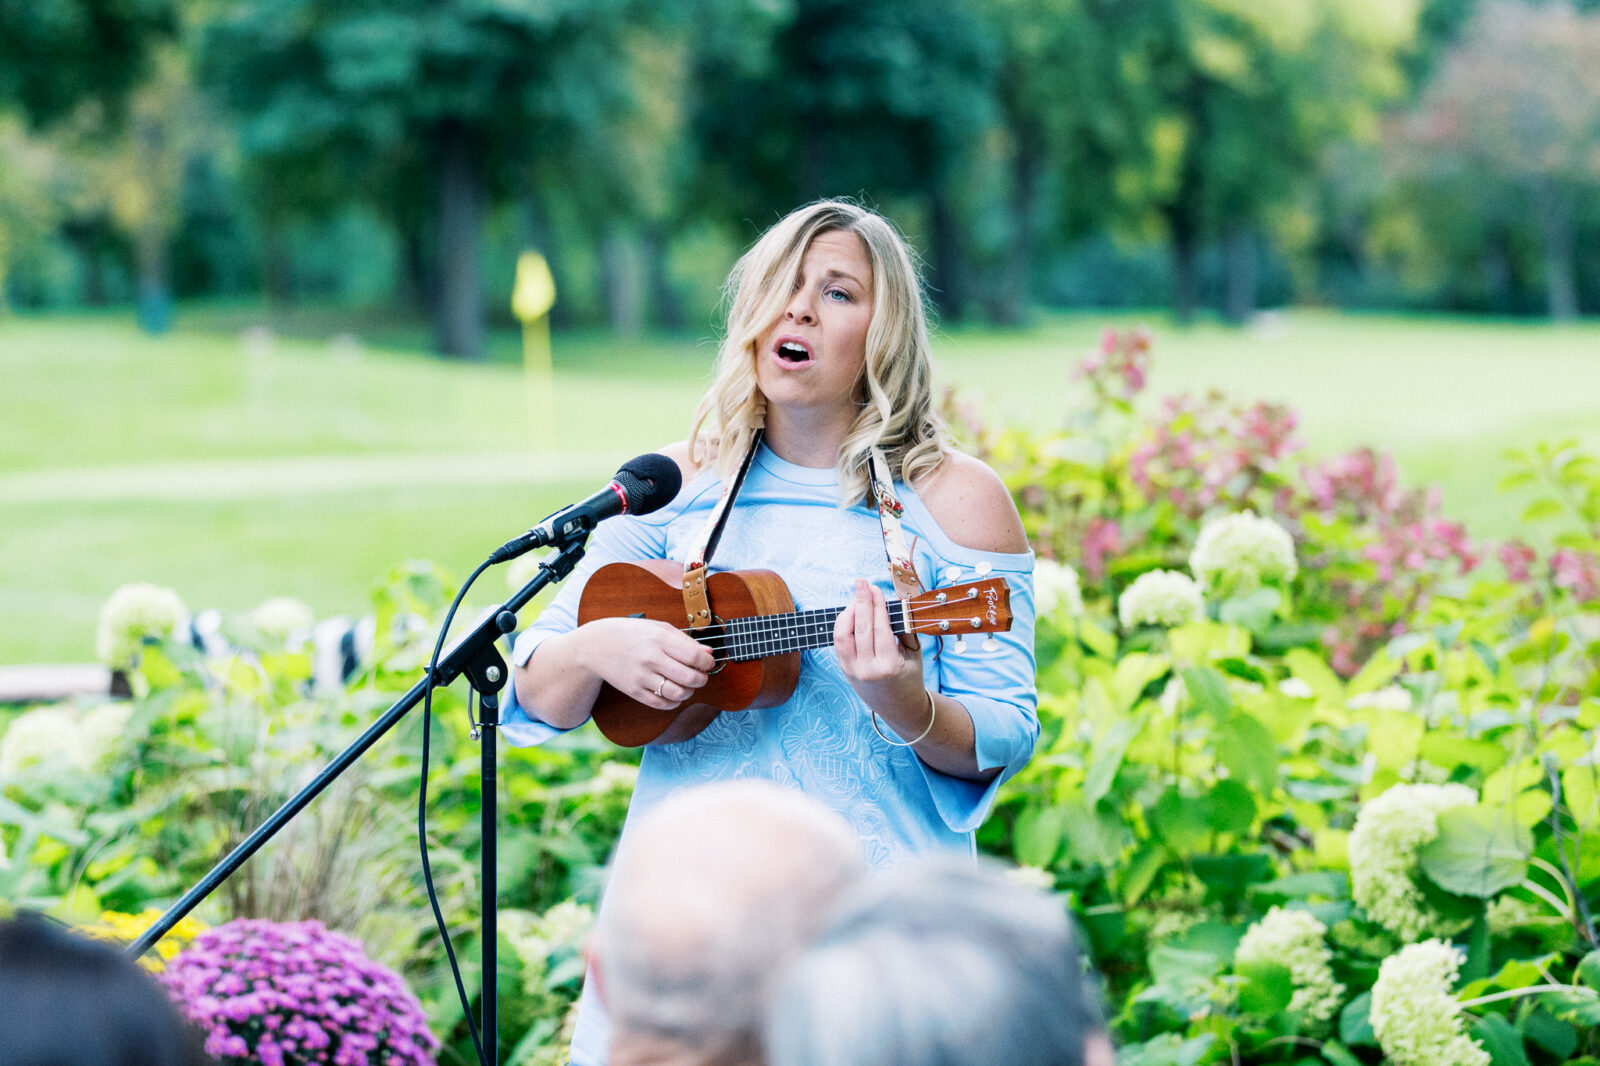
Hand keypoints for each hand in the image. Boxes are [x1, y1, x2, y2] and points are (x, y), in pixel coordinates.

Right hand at [577, 616, 713, 709]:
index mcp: (658, 639)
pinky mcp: (634, 692)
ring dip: (690, 692)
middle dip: (702, 679)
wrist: (597, 645)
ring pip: (678, 694)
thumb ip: (685, 640)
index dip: (707, 662)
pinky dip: (675, 702)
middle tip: (700, 675)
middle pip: (689, 678)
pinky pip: (663, 705)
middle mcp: (650, 659)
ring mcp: (641, 677)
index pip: (694, 656)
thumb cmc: (631, 633)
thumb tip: (709, 653)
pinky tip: (674, 692)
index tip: (708, 662)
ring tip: (688, 684)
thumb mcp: (658, 627)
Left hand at [833, 579, 922, 707]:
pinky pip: (840, 643)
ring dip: (848, 613)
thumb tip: (894, 603)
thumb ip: (904, 630)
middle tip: (861, 582)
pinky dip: (843, 625)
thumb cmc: (910, 678)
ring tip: (857, 600)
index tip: (876, 589)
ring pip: (843, 635)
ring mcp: (853, 671)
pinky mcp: (845, 670)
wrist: (900, 709)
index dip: (877, 606)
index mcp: (889, 666)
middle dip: (860, 602)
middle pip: (861, 628)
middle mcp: (868, 669)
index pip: (880, 628)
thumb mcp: (915, 655)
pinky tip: (851, 614)